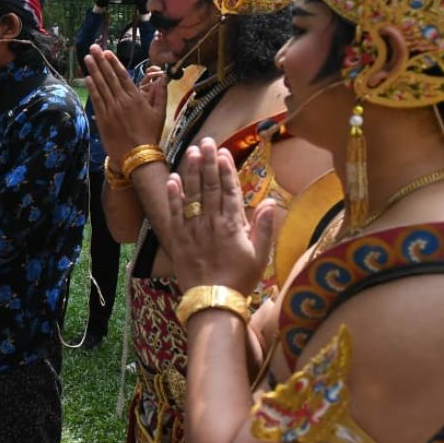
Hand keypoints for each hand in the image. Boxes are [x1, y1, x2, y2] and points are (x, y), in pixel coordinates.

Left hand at [83, 44, 166, 157]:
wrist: (137, 156)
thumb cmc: (150, 135)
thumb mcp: (160, 114)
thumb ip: (160, 94)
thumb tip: (161, 79)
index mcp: (136, 98)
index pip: (123, 76)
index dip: (114, 63)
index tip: (107, 52)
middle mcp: (122, 101)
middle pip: (109, 77)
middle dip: (101, 61)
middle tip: (93, 47)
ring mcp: (111, 109)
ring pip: (101, 86)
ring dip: (94, 70)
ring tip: (87, 58)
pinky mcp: (103, 119)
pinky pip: (97, 100)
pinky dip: (92, 88)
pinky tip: (88, 78)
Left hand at [165, 139, 273, 294]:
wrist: (213, 301)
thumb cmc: (240, 279)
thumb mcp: (260, 256)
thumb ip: (264, 227)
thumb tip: (270, 201)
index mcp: (233, 225)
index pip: (229, 190)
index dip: (226, 169)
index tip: (224, 152)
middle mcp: (212, 223)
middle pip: (210, 186)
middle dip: (208, 162)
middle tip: (206, 141)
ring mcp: (194, 229)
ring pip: (192, 195)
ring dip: (192, 172)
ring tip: (191, 152)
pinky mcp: (178, 238)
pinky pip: (175, 213)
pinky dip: (174, 196)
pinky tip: (173, 179)